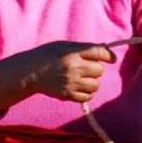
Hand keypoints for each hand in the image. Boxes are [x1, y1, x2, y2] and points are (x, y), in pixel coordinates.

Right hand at [0, 41, 116, 115]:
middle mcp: (73, 68)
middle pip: (99, 70)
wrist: (29, 72)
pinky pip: (88, 97)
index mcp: (73, 53)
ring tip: (83, 78)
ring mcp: (71, 83)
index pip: (98, 52)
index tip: (111, 58)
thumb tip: (104, 49)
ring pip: (96, 85)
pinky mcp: (68, 95)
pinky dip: (88, 93)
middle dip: (96, 68)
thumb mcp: (64, 45)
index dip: (108, 56)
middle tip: (86, 67)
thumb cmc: (47, 55)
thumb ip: (83, 48)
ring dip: (93, 81)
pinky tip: (81, 88)